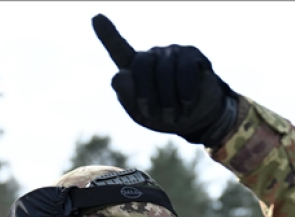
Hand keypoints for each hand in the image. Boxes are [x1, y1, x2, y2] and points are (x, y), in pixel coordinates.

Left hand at [92, 14, 237, 146]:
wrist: (197, 119)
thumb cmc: (164, 115)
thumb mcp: (141, 114)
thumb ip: (126, 97)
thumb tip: (119, 75)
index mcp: (134, 69)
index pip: (119, 50)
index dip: (108, 34)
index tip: (96, 18)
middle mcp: (152, 55)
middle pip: (142, 65)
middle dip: (147, 95)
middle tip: (155, 116)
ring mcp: (172, 53)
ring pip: (165, 71)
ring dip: (168, 101)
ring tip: (173, 116)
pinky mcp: (193, 55)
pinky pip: (185, 71)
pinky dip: (184, 94)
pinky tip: (187, 103)